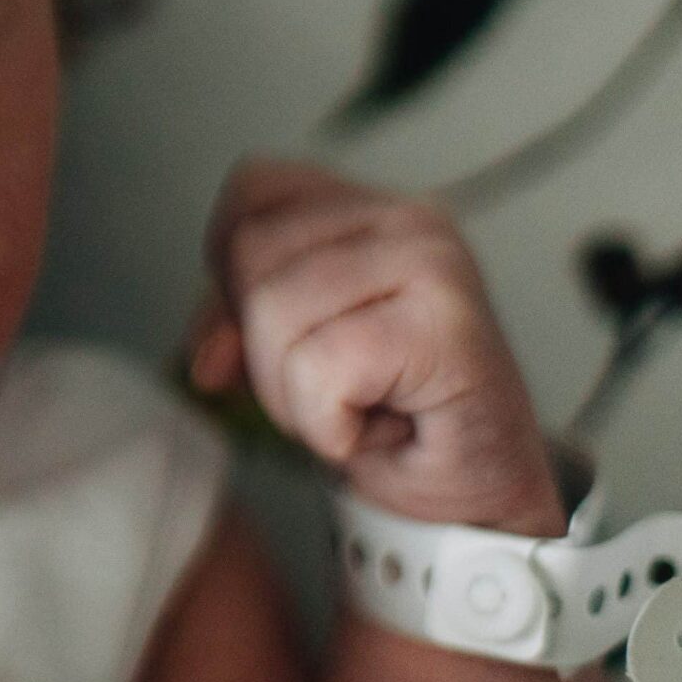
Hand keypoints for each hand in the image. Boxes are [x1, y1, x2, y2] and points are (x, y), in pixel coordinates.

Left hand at [188, 158, 563, 535]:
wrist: (475, 492)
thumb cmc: (392, 417)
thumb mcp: (287, 351)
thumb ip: (234, 322)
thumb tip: (205, 355)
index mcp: (369, 210)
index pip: (250, 189)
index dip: (232, 269)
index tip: (276, 332)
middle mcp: (408, 220)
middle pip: (250, 250)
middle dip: (263, 346)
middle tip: (332, 387)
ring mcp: (433, 266)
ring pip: (275, 311)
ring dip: (296, 395)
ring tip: (360, 407)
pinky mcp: (447, 327)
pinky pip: (321, 368)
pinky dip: (330, 423)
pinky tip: (381, 429)